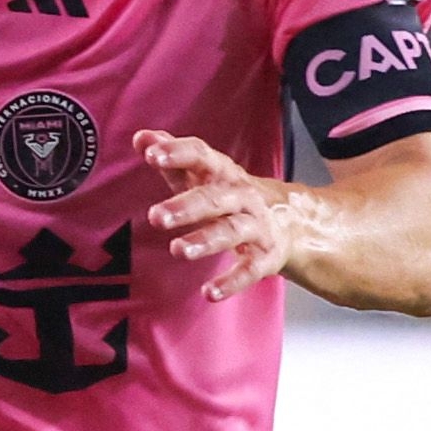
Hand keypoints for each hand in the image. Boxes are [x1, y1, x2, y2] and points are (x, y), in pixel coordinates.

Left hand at [140, 129, 309, 302]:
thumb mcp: (204, 173)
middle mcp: (242, 197)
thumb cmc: (232, 195)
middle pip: (215, 198)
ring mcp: (256, 227)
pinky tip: (209, 293)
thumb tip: (141, 138)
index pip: (201, 156)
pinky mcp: (265, 257)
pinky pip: (249, 271)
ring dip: (205, 241)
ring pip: (231, 232)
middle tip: (155, 216)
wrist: (288, 220)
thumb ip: (173, 156)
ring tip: (177, 249)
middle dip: (186, 206)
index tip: (152, 154)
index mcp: (224, 173)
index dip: (177, 153)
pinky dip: (230, 283)